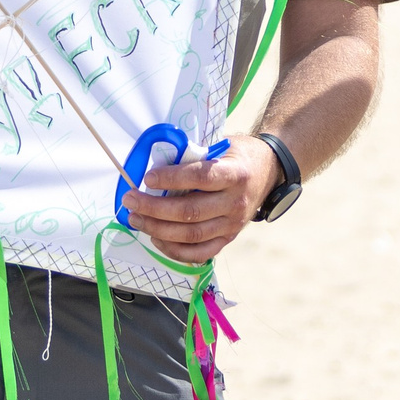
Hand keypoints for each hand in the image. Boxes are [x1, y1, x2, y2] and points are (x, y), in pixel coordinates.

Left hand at [124, 141, 279, 264]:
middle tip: (131, 200)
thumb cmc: (239, 156)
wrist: (269, 172)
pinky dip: (174, 249)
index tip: (148, 178)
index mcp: (235, 174)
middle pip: (190, 212)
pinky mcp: (228, 238)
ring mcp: (233, 225)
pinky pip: (199, 253)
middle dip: (154, 208)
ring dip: (158, 229)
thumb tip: (157, 163)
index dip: (172, 179)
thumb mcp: (221, 146)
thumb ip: (194, 155)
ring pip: (191, 235)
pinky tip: (156, 237)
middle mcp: (235, 203)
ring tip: (136, 219)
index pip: (201, 178)